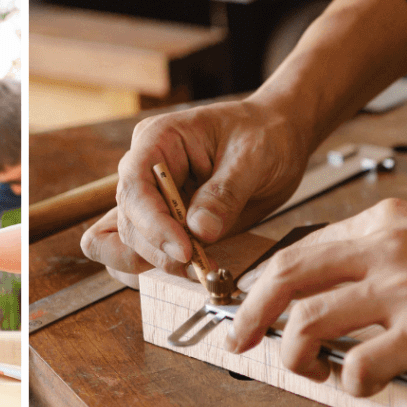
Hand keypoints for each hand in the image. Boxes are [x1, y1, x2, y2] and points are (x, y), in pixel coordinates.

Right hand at [80, 99, 307, 274]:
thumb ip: (224, 194)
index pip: (135, 185)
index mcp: (158, 140)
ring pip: (130, 240)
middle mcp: (146, 168)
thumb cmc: (262, 134)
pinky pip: (146, 249)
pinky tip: (191, 271)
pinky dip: (161, 266)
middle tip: (200, 267)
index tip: (185, 250)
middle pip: (129, 218)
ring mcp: (153, 196)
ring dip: (159, 262)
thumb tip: (199, 231)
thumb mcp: (251, 158)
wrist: (277, 139)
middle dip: (158, 249)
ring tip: (201, 271)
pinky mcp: (166, 220)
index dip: (153, 222)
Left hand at [227, 199, 406, 397]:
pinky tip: (359, 385)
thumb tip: (335, 279)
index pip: (298, 250)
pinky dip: (349, 381)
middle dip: (251, 311)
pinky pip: (363, 361)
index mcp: (378, 224)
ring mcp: (402, 290)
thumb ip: (377, 248)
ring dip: (294, 353)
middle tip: (239, 339)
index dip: (264, 281)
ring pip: (311, 321)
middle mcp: (381, 251)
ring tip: (307, 369)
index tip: (250, 302)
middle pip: (288, 278)